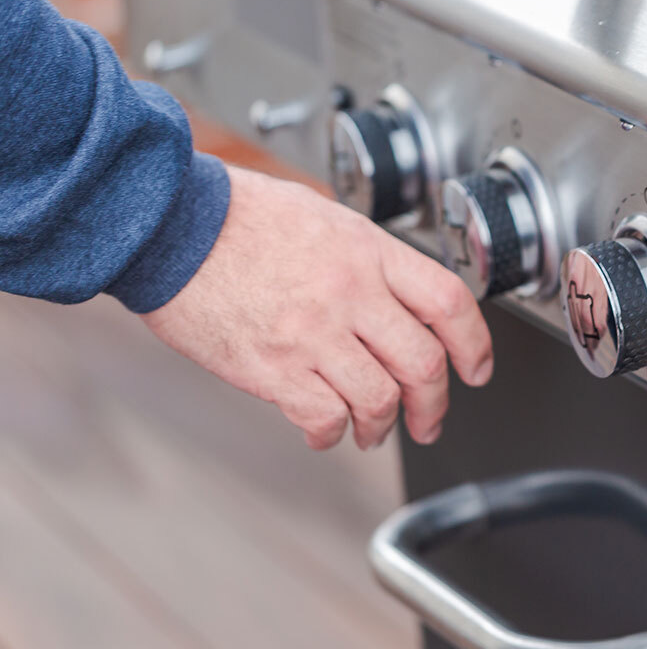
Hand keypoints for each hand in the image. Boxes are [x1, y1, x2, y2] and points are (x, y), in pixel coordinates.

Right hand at [141, 165, 492, 449]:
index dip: (476, 344)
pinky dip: (331, 433)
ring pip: (380, 400)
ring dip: (383, 427)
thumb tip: (400, 296)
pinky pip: (324, 418)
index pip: (449, 302)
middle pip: (424, 364)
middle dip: (435, 404)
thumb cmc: (237, 215)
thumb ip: (368, 259)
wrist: (166, 226)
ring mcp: (313, 334)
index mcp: (368, 252)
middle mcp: (350, 293)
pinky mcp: (273, 368)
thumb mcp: (323, 217)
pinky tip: (324, 429)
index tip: (477, 369)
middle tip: (430, 419)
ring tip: (373, 431)